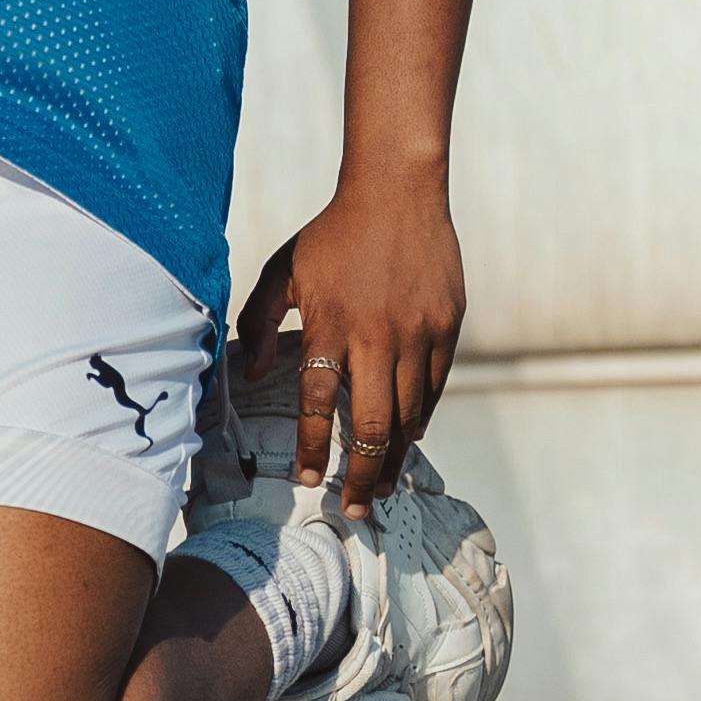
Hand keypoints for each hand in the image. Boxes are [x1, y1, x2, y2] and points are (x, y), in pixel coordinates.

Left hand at [237, 173, 465, 515]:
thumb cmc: (332, 234)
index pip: (316, 403)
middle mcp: (375, 335)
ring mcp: (417, 333)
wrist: (397, 193)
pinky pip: (435, 388)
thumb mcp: (282, 270)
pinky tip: (408, 437)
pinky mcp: (447, 326)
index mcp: (329, 323)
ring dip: (393, 456)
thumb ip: (259, 321)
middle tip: (354, 508)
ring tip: (380, 485)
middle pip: (369, 425)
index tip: (306, 481)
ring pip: (407, 415)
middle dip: (360, 476)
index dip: (311, 449)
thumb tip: (253, 375)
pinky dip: (421, 418)